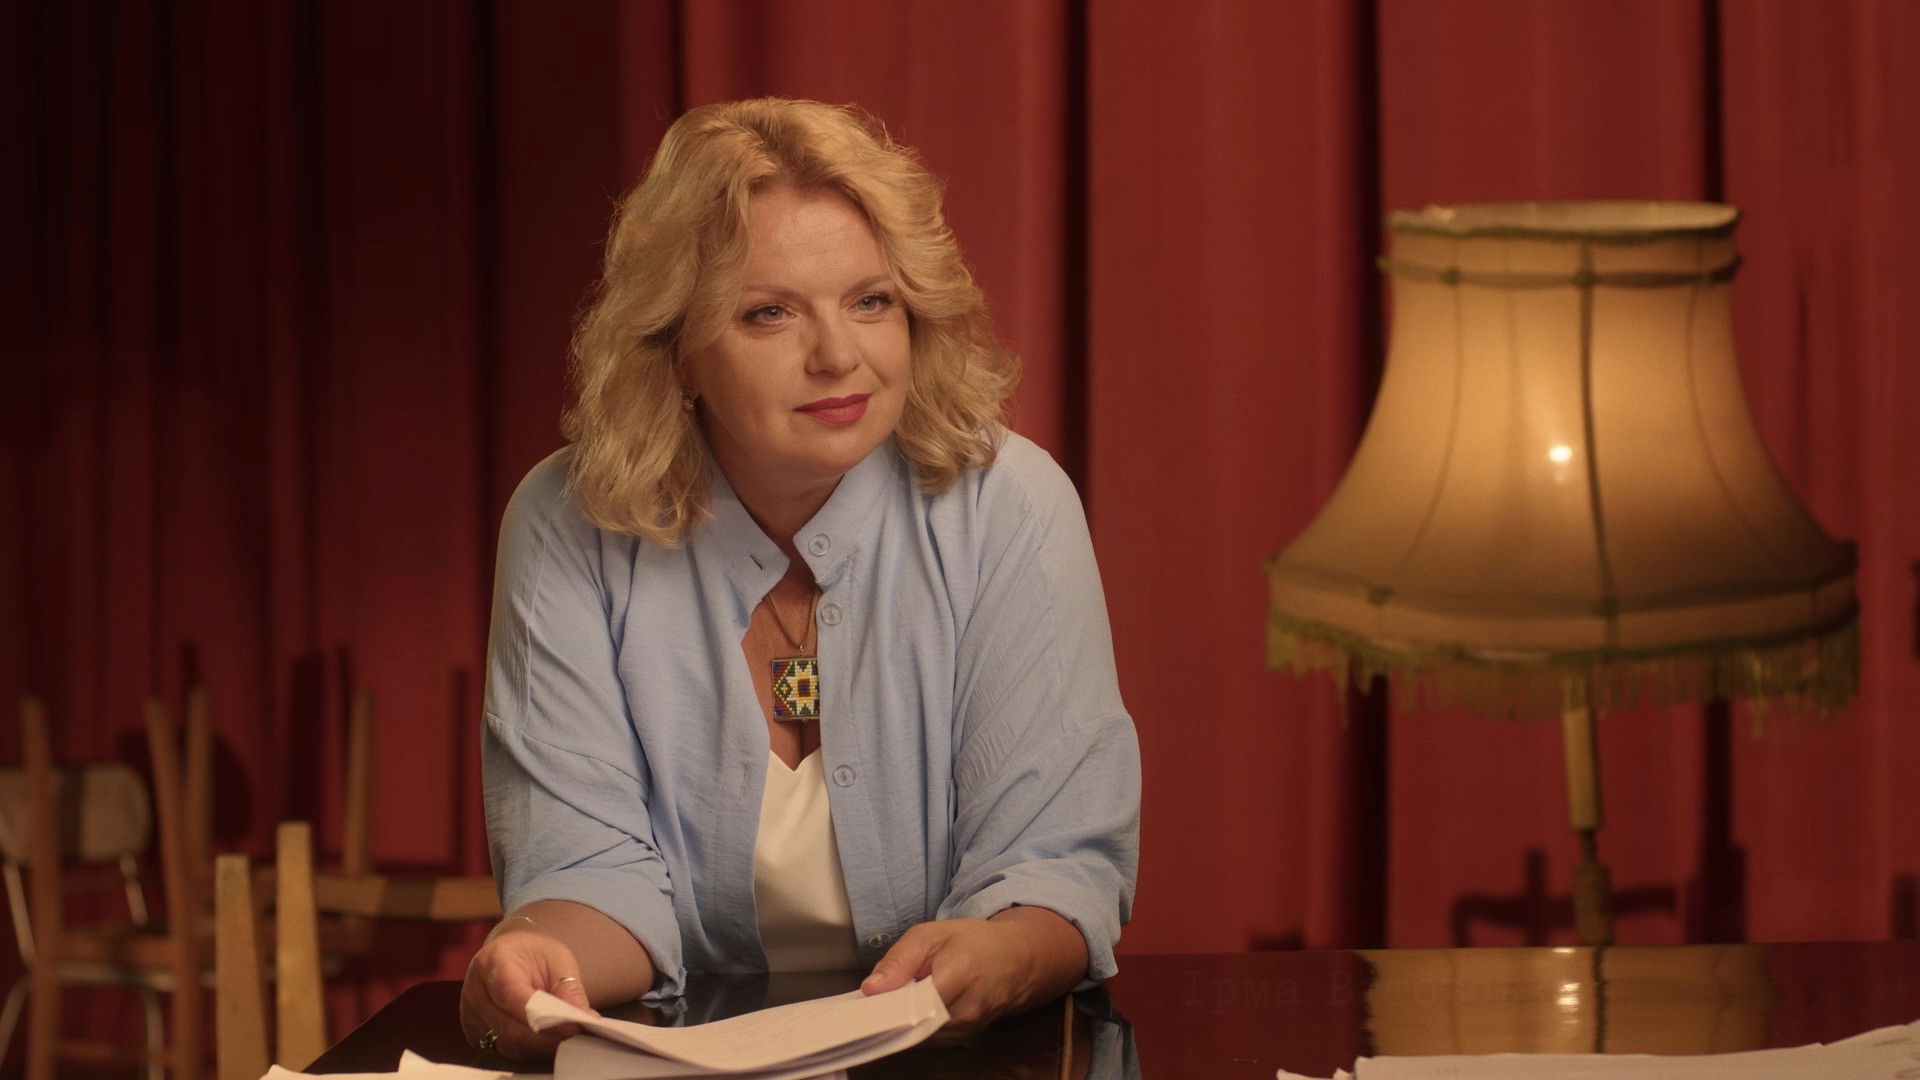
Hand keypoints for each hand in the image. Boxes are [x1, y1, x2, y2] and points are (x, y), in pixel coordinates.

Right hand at [459, 925, 595, 1061]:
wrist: (515, 953)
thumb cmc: (535, 955)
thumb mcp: (559, 961)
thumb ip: (570, 991)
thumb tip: (584, 1019)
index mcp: (493, 961)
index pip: (513, 998)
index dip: (543, 1018)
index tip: (572, 1026)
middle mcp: (475, 989)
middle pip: (510, 1026)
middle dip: (546, 1036)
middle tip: (576, 1035)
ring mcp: (470, 1013)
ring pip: (508, 1043)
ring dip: (540, 1045)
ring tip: (565, 1037)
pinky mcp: (474, 1032)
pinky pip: (504, 1049)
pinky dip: (529, 1049)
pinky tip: (547, 1040)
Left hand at [859, 918, 1034, 1038]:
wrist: (1016, 959)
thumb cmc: (972, 941)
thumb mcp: (931, 934)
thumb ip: (899, 960)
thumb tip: (870, 990)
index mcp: (960, 974)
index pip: (915, 1004)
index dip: (887, 1007)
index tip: (864, 1005)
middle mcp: (967, 1009)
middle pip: (915, 1025)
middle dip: (890, 1017)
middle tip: (871, 1005)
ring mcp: (969, 1029)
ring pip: (920, 1037)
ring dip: (903, 1024)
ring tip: (892, 1004)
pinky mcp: (966, 1039)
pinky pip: (930, 1040)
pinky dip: (916, 1028)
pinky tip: (909, 1012)